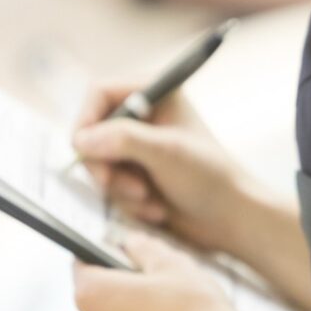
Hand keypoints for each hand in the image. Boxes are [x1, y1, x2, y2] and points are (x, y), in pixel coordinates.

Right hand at [72, 84, 246, 253]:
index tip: (84, 150)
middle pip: (92, 132)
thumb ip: (124, 140)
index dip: (87, 120)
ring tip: (150, 199)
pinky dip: (128, 202)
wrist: (230, 218)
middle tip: (131, 188)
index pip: (100, 93)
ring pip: (97, 164)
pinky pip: (109, 186)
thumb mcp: (167, 153)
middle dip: (107, 166)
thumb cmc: (210, 177)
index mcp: (155, 93)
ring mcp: (137, 147)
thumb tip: (81, 139)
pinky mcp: (136, 174)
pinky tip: (157, 208)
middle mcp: (143, 116)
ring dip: (120, 188)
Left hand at [73, 232, 235, 310]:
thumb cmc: (193, 308)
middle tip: (154, 278)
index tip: (124, 251)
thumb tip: (131, 242)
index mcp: (92, 295)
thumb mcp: (170, 263)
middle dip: (119, 286)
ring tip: (167, 306)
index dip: (104, 254)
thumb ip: (143, 249)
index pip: (82, 264)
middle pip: (96, 297)